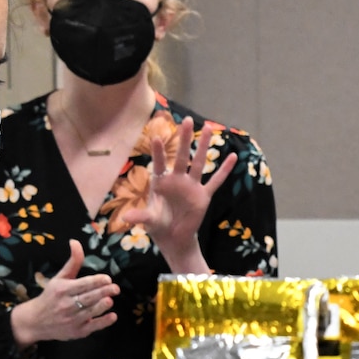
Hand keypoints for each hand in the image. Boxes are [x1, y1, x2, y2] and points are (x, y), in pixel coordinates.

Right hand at [9, 240, 117, 346]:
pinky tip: (112, 316)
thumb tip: (75, 242)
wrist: (35, 321)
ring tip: (110, 300)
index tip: (107, 279)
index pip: (82, 284)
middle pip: (87, 298)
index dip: (96, 281)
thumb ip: (72, 262)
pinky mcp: (77, 332)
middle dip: (103, 292)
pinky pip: (92, 327)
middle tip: (115, 288)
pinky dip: (103, 322)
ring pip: (90, 312)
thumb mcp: (59, 278)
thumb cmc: (50, 296)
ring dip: (101, 306)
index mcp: (62, 290)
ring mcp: (72, 320)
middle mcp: (66, 305)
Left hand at [121, 117, 235, 273]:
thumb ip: (140, 216)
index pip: (159, 164)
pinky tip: (233, 157)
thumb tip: (126, 217)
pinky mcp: (203, 196)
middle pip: (182, 156)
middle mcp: (177, 180)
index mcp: (161, 182)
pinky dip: (224, 170)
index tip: (156, 138)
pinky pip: (215, 181)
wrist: (174, 238)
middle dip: (184, 139)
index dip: (158, 153)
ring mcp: (191, 186)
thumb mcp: (149, 220)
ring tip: (208, 127)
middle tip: (187, 120)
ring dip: (203, 146)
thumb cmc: (159, 224)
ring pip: (199, 163)